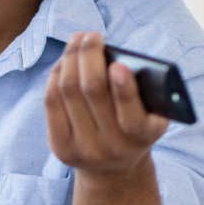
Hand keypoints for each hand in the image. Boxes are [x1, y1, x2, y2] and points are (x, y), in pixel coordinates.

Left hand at [45, 32, 168, 178]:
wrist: (114, 170)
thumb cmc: (135, 127)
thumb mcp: (151, 114)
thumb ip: (143, 89)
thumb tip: (114, 54)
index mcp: (142, 138)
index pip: (132, 116)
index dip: (124, 89)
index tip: (118, 65)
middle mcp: (113, 148)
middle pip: (92, 92)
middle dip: (89, 56)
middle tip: (91, 35)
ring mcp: (83, 150)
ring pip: (68, 91)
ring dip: (71, 59)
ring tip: (77, 41)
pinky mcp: (60, 148)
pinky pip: (52, 102)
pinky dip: (56, 76)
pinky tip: (63, 62)